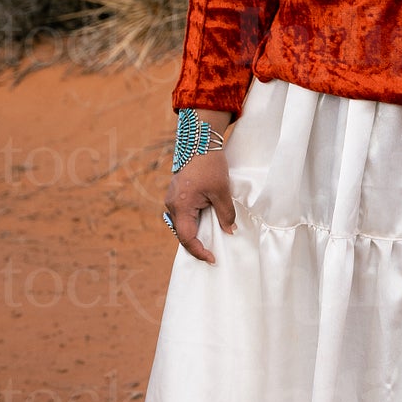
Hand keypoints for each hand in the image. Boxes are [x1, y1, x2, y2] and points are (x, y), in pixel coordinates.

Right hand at [163, 144, 235, 263]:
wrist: (199, 142)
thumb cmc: (210, 166)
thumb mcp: (222, 191)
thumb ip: (225, 214)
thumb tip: (229, 231)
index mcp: (181, 206)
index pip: (187, 237)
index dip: (199, 251)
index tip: (212, 258)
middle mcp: (172, 205)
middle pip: (182, 233)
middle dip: (196, 245)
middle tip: (212, 254)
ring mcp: (172, 199)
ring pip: (181, 224)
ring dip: (194, 233)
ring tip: (209, 241)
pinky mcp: (176, 194)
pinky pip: (182, 215)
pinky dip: (192, 222)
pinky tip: (204, 224)